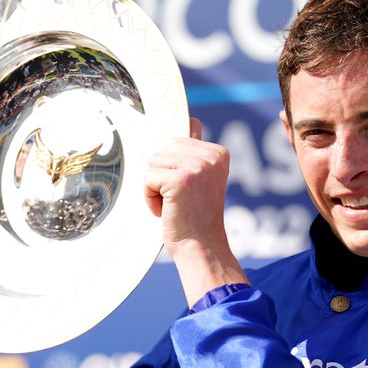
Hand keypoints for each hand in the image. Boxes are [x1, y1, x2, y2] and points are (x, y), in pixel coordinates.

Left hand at [144, 119, 247, 304]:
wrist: (200, 246)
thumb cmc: (195, 215)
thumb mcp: (200, 177)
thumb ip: (196, 150)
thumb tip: (191, 121)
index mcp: (219, 152)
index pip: (177, 140)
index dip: (173, 166)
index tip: (188, 189)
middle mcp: (211, 156)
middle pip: (162, 150)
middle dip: (161, 175)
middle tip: (179, 199)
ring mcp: (197, 167)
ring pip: (152, 163)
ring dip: (155, 187)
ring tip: (174, 204)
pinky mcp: (180, 180)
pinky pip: (148, 178)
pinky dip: (150, 198)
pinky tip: (167, 210)